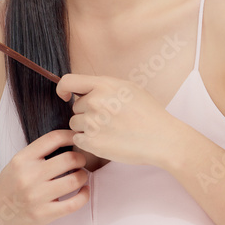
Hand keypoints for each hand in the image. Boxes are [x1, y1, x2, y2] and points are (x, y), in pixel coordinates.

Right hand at [0, 129, 88, 224]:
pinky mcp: (44, 215)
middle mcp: (29, 176)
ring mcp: (36, 197)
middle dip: (80, 158)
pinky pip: (74, 203)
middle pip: (69, 159)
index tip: (77, 139)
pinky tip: (83, 191)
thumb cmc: (10, 185)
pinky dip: (84, 195)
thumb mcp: (17, 163)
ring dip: (83, 175)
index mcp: (22, 159)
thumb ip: (39, 153)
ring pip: (74, 180)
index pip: (53, 138)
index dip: (70, 135)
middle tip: (81, 161)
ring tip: (81, 175)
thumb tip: (70, 140)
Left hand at [56, 73, 179, 167]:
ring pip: (75, 124)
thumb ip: (105, 86)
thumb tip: (87, 89)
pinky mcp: (92, 143)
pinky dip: (88, 141)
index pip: (68, 82)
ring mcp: (92, 123)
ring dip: (87, 128)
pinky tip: (106, 140)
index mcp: (104, 85)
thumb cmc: (149, 113)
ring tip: (109, 130)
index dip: (63, 89)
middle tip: (109, 119)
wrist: (161, 138)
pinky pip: (78, 139)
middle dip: (87, 112)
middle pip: (76, 107)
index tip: (65, 96)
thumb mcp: (129, 88)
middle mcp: (95, 102)